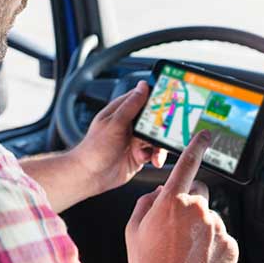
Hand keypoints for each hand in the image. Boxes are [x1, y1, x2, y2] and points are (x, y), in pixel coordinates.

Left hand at [69, 81, 167, 195]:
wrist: (91, 176)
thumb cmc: (95, 148)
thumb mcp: (115, 123)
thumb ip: (131, 106)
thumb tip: (143, 86)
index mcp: (122, 110)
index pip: (144, 97)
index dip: (158, 98)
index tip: (172, 101)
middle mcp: (131, 123)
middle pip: (155, 118)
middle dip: (162, 126)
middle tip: (166, 132)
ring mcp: (135, 139)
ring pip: (157, 136)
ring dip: (158, 145)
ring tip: (154, 153)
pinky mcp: (140, 153)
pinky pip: (155, 151)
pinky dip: (156, 156)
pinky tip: (150, 160)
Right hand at [125, 131, 239, 262]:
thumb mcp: (133, 231)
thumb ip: (147, 203)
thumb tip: (160, 193)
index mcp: (171, 202)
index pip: (187, 164)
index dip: (197, 146)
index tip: (206, 135)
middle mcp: (197, 210)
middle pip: (199, 194)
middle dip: (190, 205)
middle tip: (177, 229)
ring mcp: (216, 228)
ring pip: (210, 218)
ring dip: (200, 229)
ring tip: (185, 252)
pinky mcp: (230, 245)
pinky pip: (221, 237)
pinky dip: (212, 246)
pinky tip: (197, 261)